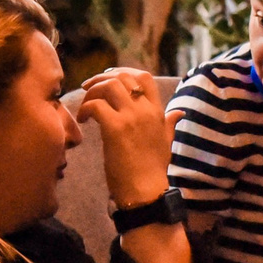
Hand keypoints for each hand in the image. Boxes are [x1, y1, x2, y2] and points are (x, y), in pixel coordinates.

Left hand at [79, 68, 174, 211]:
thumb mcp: (166, 141)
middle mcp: (146, 110)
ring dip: (92, 91)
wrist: (146, 191)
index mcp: (157, 111)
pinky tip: (83, 120)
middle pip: (123, 76)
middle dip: (102, 78)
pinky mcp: (115, 128)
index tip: (108, 78)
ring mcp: (131, 118)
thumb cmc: (153, 170)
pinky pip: (96, 105)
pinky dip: (85, 108)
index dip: (123, 71)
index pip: (144, 76)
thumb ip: (170, 123)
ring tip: (85, 106)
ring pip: (109, 85)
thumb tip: (180, 112)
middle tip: (88, 87)